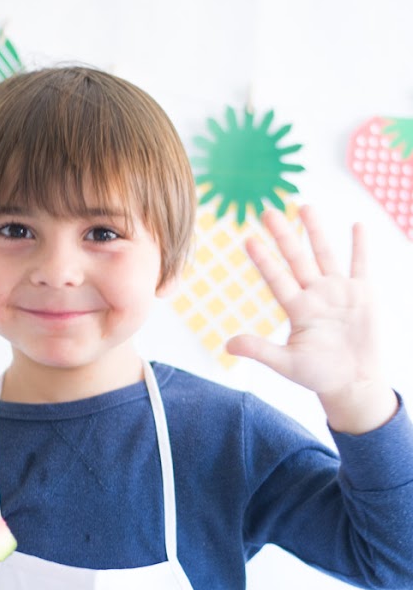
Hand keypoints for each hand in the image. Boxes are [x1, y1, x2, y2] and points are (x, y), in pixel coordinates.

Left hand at [226, 206, 396, 432]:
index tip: (248, 239)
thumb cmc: (320, 375)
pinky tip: (356, 225)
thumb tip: (227, 345)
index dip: (263, 260)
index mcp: (297, 309)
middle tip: (268, 211)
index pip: (277, 279)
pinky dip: (360, 246)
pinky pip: (361, 264)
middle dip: (284, 235)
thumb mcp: (287, 364)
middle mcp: (315, 295)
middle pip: (297, 258)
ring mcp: (339, 292)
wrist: (354, 383)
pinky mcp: (363, 294)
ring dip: (316, 231)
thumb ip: (260, 351)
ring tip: (304, 206)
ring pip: (325, 254)